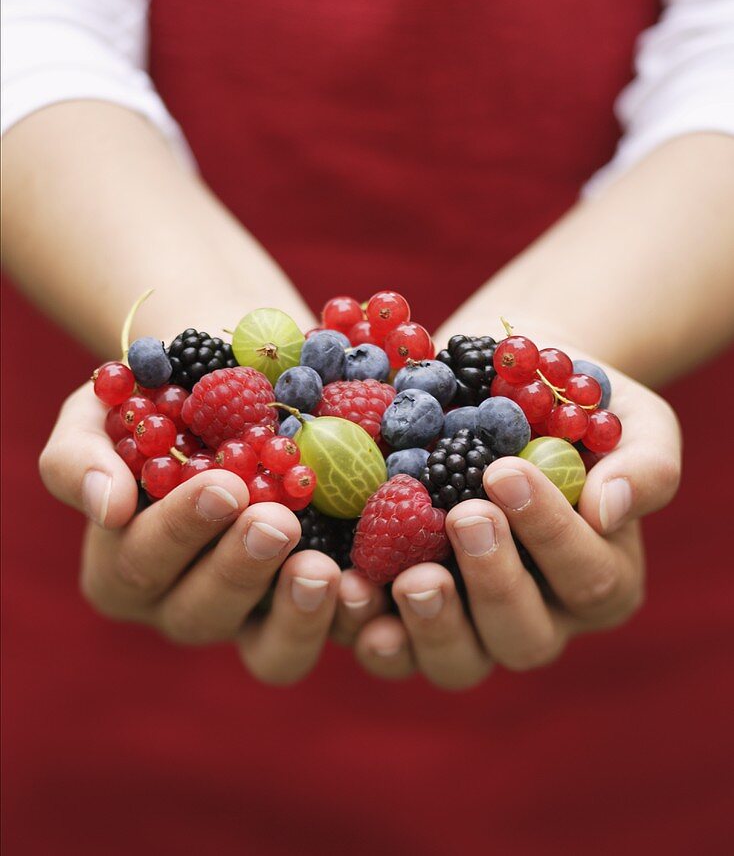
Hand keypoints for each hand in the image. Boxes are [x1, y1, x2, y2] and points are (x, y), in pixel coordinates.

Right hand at [39, 383, 384, 683]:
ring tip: (323, 569)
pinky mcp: (315, 611)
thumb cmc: (158, 397)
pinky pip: (334, 637)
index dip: (180, 530)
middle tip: (277, 520)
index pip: (141, 563)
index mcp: (123, 567)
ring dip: (297, 615)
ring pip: (270, 651)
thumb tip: (107, 506)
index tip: (223, 485)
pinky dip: (354, 622)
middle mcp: (183, 604)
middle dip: (240, 568)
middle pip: (203, 612)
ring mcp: (254, 616)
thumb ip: (81, 456)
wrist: (238, 384)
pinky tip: (371, 589)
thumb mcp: (102, 409)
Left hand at [352, 361, 680, 688]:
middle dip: (494, 581)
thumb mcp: (629, 417)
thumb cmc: (571, 401)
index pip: (588, 577)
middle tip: (465, 516)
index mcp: (603, 578)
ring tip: (409, 576)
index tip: (506, 471)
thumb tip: (610, 507)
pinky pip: (390, 647)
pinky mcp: (407, 614)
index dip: (550, 533)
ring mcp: (470, 624)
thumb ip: (644, 464)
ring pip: (459, 661)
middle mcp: (541, 616)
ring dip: (431, 625)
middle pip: (524, 637)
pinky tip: (347, 590)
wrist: (498, 385)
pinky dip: (365, 627)